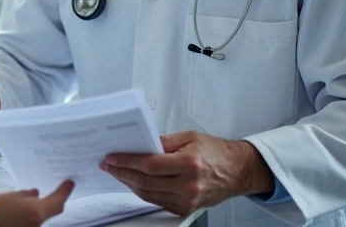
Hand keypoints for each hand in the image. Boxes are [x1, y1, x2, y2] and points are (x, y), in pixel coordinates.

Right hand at [0, 180, 75, 226]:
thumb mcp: (11, 195)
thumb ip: (27, 194)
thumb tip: (35, 193)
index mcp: (37, 210)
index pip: (58, 200)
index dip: (65, 191)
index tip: (70, 183)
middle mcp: (37, 223)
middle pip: (54, 210)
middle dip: (56, 200)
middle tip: (56, 190)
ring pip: (42, 216)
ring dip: (40, 208)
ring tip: (31, 199)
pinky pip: (33, 222)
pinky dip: (31, 215)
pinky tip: (21, 210)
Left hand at [98, 130, 274, 215]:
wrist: (237, 171)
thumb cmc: (216, 152)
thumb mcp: (189, 137)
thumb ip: (164, 141)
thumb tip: (141, 143)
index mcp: (189, 164)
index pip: (149, 164)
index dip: (127, 161)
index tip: (112, 158)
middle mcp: (188, 185)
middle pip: (145, 181)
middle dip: (122, 172)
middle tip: (108, 165)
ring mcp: (187, 200)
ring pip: (148, 194)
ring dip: (129, 183)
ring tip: (117, 172)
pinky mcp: (185, 208)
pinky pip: (156, 201)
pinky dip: (142, 191)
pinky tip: (134, 182)